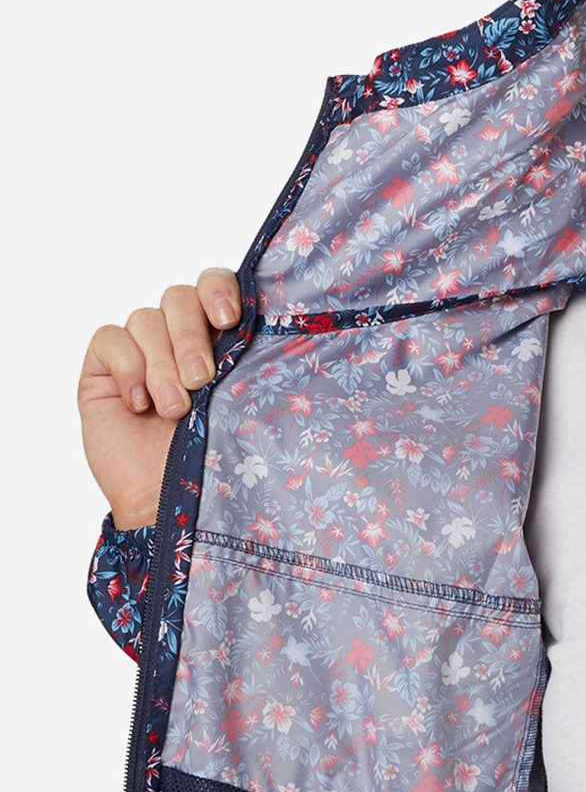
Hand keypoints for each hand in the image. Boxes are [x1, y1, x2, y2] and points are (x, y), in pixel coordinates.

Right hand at [79, 269, 240, 531]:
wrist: (168, 506)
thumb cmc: (212, 465)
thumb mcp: (240, 412)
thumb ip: (247, 369)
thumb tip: (274, 337)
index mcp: (218, 340)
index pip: (214, 285)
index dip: (218, 289)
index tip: (229, 320)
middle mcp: (178, 338)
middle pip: (179, 298)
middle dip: (190, 337)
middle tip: (201, 380)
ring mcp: (140, 350)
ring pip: (146, 319)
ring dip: (162, 364)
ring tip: (174, 409)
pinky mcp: (104, 366)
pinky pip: (110, 338)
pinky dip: (127, 367)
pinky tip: (139, 405)